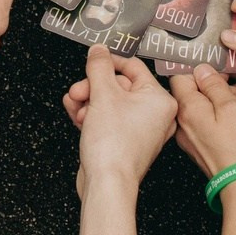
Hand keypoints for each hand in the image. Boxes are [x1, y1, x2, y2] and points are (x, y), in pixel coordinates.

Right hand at [61, 45, 177, 190]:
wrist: (107, 183)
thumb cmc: (114, 146)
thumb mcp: (102, 94)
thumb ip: (98, 66)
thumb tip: (98, 51)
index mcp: (160, 100)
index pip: (133, 66)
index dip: (108, 62)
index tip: (92, 61)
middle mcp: (156, 115)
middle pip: (118, 86)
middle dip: (92, 87)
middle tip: (79, 90)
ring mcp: (142, 131)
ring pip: (110, 103)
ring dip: (88, 101)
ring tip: (75, 105)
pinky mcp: (127, 143)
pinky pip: (109, 120)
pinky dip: (93, 116)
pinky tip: (77, 115)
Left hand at [169, 63, 235, 179]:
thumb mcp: (232, 106)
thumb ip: (213, 84)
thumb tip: (202, 70)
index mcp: (188, 109)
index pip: (181, 76)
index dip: (203, 72)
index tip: (222, 75)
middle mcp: (184, 124)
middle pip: (195, 93)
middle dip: (219, 90)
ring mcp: (191, 139)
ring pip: (205, 109)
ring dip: (226, 105)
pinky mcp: (202, 149)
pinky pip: (208, 126)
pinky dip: (224, 121)